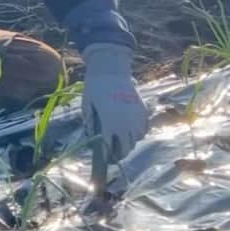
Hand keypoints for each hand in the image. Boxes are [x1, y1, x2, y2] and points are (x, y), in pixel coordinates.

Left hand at [82, 43, 148, 181]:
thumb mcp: (87, 108)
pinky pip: (143, 129)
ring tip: (120, 140)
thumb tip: (93, 141)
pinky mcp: (143, 111)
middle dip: (119, 154)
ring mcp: (136, 118)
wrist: (111, 71)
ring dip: (128, 143)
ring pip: (136, 140)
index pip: (110, 149)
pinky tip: (130, 130)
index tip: (104, 160)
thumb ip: (91, 126)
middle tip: (112, 154)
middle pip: (126, 148)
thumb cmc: (95, 89)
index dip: (107, 157)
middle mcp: (126, 124)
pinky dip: (137, 133)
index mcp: (110, 124)